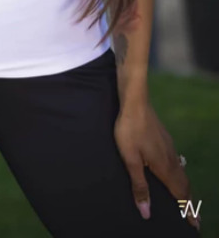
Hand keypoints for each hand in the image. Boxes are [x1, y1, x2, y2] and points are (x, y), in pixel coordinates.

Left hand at [114, 101, 199, 231]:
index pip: (180, 194)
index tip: (195, 224)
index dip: (187, 210)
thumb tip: (146, 212)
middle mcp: (171, 158)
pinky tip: (173, 172)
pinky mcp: (165, 139)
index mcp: (164, 167)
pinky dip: (179, 175)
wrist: (135, 102)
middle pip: (184, 185)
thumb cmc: (130, 130)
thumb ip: (139, 185)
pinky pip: (177, 163)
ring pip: (181, 173)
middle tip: (194, 217)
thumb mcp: (131, 160)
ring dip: (185, 189)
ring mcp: (169, 147)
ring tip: (185, 199)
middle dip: (189, 202)